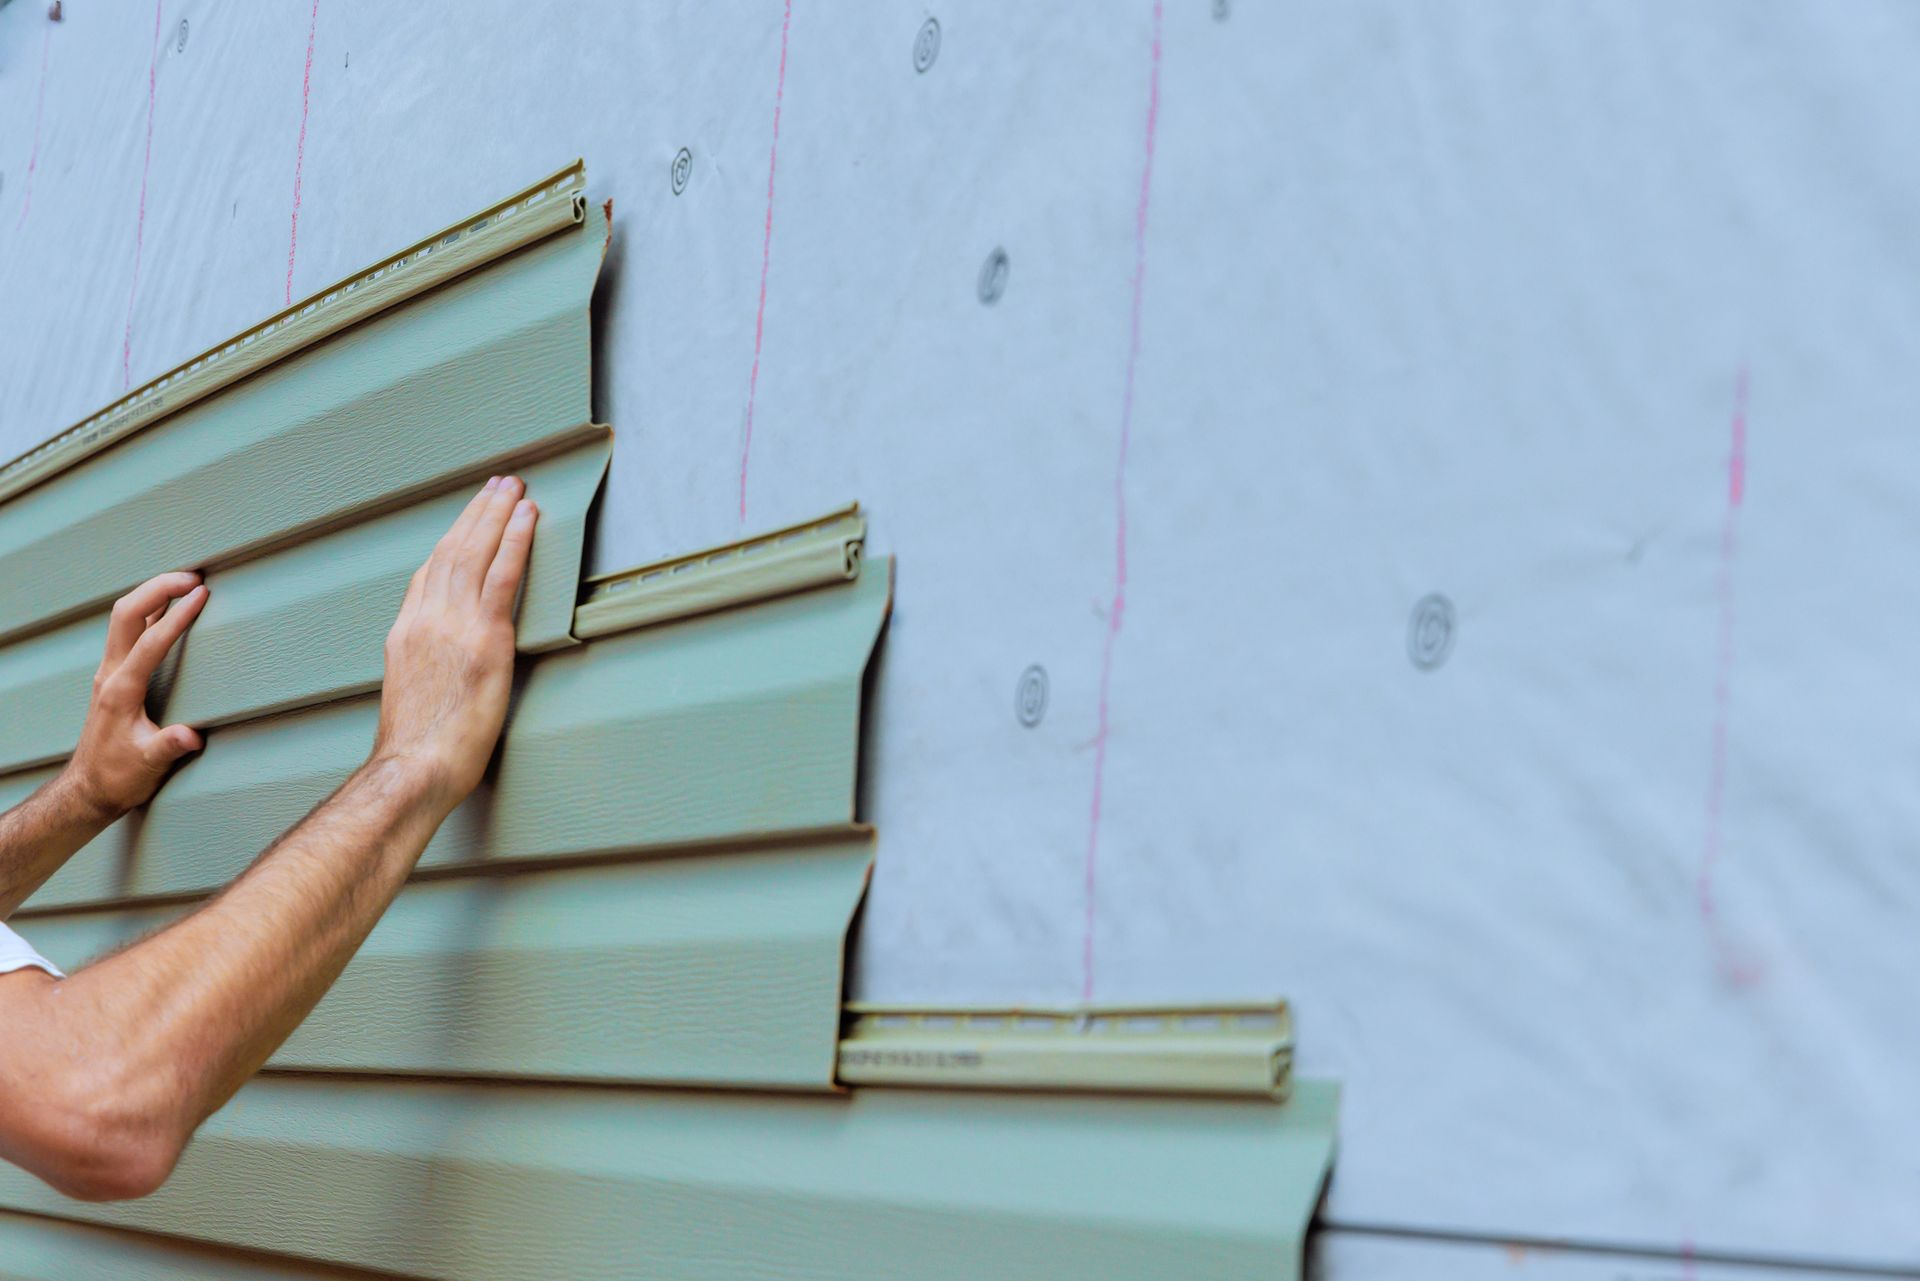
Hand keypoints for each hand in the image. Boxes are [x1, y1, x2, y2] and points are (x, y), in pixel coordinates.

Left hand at [66, 572, 209, 817]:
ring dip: (153, 593)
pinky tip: (166, 608)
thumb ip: (168, 747)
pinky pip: (128, 630)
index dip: (178, 615)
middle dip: (159, 588)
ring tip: (184, 581)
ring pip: (125, 616)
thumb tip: (191, 735)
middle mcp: (110, 674)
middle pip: (128, 613)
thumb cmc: (118, 777)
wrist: (89, 788)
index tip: (202, 596)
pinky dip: (148, 610)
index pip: (152, 641)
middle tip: (193, 577)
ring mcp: (109, 672)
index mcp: (121, 690)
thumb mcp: (146, 766)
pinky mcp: (114, 676)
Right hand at [371, 475, 537, 811]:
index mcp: (406, 634)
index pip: (429, 574)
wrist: (415, 767)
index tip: (466, 521)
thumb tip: (442, 660)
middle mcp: (427, 620)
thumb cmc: (417, 749)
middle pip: (451, 551)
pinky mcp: (485, 639)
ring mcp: (454, 626)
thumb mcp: (411, 695)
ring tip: (515, 488)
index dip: (450, 541)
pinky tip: (529, 518)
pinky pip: (503, 576)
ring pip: (476, 552)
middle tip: (497, 484)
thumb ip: (425, 665)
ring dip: (498, 514)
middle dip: (476, 513)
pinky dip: (516, 541)